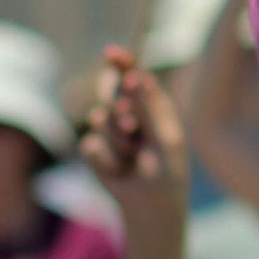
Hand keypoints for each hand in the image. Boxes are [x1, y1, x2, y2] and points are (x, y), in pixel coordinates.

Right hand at [82, 45, 187, 217]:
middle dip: (118, 110)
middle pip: (110, 93)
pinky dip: (106, 160)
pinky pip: (90, 144)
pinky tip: (119, 171)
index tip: (110, 52)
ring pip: (99, 119)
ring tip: (133, 156)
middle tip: (131, 128)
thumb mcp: (165, 139)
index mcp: (152, 105)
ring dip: (117, 141)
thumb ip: (149, 109)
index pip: (134, 76)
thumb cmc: (167, 172)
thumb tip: (135, 76)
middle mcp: (130, 113)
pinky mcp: (96, 149)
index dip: (121, 62)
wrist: (151, 205)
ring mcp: (111, 131)